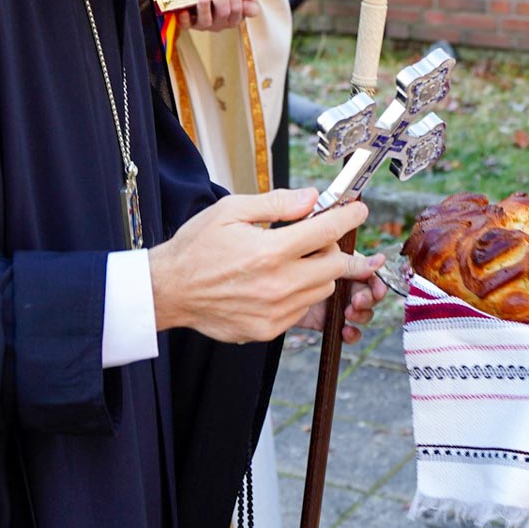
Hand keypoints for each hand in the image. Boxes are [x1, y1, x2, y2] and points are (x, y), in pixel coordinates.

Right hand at [149, 189, 374, 342]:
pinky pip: (302, 309)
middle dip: (335, 249)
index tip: (359, 209)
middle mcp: (277, 284)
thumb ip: (276, 204)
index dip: (348, 217)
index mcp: (269, 251)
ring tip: (292, 259)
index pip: (326, 232)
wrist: (169, 290)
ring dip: (318, 272)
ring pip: (322, 289)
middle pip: (335, 266)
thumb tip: (312, 197)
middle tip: (319, 238)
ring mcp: (275, 312)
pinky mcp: (268, 330)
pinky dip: (300, 293)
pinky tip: (277, 282)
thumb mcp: (231, 211)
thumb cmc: (197, 247)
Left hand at [187, 0, 261, 32]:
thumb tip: (253, 9)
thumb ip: (246, 2)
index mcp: (233, 18)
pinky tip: (183, 11)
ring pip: (206, 21)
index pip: (237, 8)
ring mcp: (203, 25)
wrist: (200, 5)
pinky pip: (186, 25)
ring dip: (204, 8)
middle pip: (223, 12)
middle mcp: (219, 24)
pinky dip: (184, 19)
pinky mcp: (188, 25)